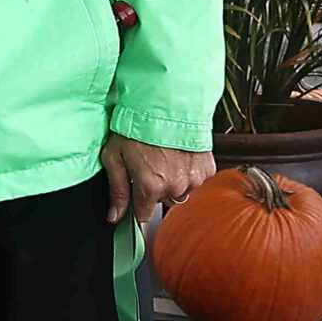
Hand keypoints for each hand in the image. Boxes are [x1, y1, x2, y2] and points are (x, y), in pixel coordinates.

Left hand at [99, 132, 214, 223]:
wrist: (166, 104)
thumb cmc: (136, 127)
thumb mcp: (114, 157)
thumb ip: (117, 191)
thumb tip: (114, 216)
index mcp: (151, 186)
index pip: (144, 215)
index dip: (137, 205)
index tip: (135, 193)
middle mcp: (175, 186)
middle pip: (162, 201)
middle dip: (154, 189)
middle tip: (148, 164)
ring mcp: (194, 178)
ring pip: (180, 191)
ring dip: (173, 181)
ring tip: (163, 157)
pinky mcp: (207, 169)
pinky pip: (195, 180)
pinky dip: (187, 171)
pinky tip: (178, 156)